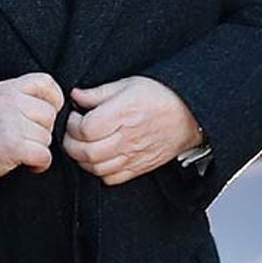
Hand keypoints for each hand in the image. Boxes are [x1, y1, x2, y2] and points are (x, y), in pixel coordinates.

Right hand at [0, 72, 64, 180]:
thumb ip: (21, 100)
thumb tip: (52, 105)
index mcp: (6, 89)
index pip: (45, 81)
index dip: (55, 98)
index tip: (53, 110)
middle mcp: (9, 101)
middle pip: (50, 114)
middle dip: (44, 131)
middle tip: (27, 139)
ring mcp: (11, 122)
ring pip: (47, 137)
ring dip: (39, 149)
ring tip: (22, 150)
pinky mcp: (14, 145)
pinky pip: (44, 155)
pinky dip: (39, 164)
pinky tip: (27, 163)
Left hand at [63, 76, 202, 185]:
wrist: (190, 115)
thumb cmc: (161, 96)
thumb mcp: (129, 83)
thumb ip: (99, 92)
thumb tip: (76, 95)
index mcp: (124, 113)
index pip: (86, 129)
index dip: (72, 124)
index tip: (74, 116)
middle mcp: (128, 138)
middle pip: (87, 152)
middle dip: (71, 143)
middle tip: (72, 133)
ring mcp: (134, 156)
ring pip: (96, 168)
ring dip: (82, 159)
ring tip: (83, 145)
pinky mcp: (139, 167)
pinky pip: (111, 179)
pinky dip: (99, 172)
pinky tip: (99, 158)